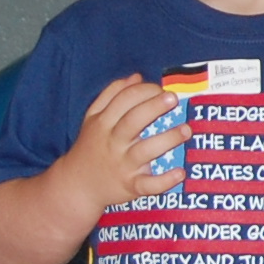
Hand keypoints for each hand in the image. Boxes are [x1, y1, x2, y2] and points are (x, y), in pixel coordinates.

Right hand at [57, 75, 188, 209]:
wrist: (77, 186)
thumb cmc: (91, 147)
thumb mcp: (93, 119)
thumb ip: (111, 95)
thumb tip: (136, 77)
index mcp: (103, 123)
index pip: (123, 100)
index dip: (144, 90)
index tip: (160, 89)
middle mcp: (113, 143)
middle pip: (133, 121)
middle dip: (154, 107)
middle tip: (173, 98)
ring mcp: (122, 165)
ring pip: (145, 151)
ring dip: (167, 139)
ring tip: (186, 130)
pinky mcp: (131, 186)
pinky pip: (148, 185)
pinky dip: (164, 180)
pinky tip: (180, 172)